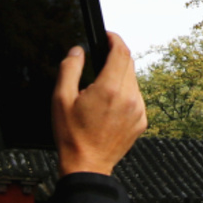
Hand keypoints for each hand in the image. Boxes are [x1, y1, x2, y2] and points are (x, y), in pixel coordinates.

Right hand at [53, 32, 146, 176]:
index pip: (121, 52)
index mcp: (109, 89)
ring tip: (101, 86)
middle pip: (129, 63)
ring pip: (133, 80)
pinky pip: (136, 97)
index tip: (108, 36)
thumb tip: (77, 51)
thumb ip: (69, 69)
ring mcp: (138, 109)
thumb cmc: (73, 136)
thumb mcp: (61, 99)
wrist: (87, 165)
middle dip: (117, 56)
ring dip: (120, 75)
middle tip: (102, 58)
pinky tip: (109, 104)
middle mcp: (129, 97)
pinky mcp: (141, 120)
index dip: (115, 39)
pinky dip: (125, 93)